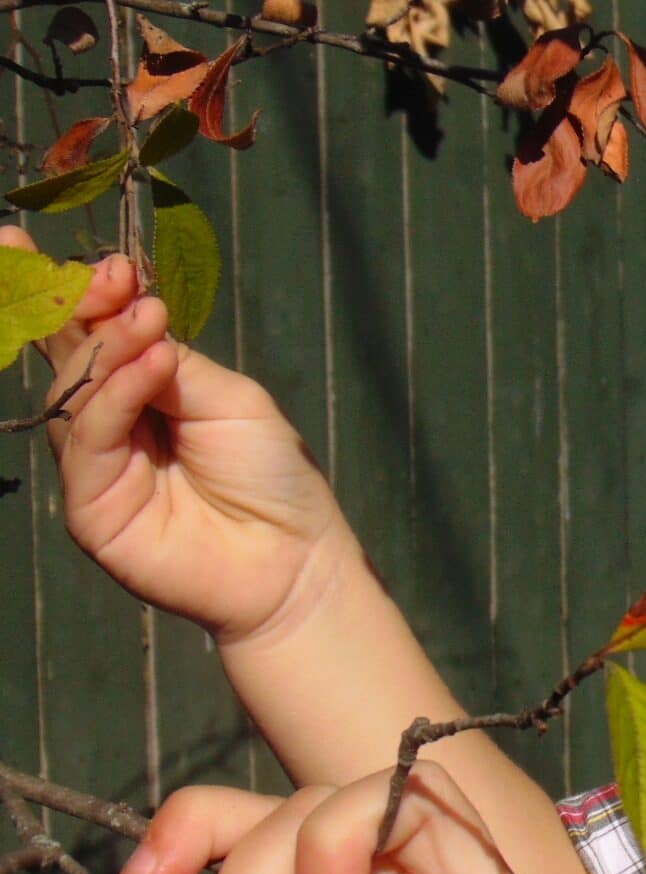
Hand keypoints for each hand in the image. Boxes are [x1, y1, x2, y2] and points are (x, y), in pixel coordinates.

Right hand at [0, 225, 356, 646]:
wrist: (294, 558)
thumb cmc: (272, 476)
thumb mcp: (231, 399)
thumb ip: (175, 362)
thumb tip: (130, 314)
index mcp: (143, 394)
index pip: (97, 337)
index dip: (88, 297)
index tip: (109, 262)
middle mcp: (110, 427)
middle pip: (70, 358)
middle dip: (79, 310)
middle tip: (110, 276)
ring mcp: (95, 467)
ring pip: (73, 393)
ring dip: (106, 347)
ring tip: (146, 318)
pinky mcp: (90, 507)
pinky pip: (88, 439)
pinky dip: (115, 394)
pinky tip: (147, 362)